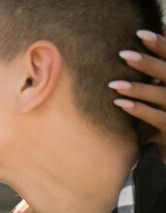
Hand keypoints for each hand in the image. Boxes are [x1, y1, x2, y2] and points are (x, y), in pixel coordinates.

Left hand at [109, 28, 165, 158]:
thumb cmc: (164, 114)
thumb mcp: (162, 90)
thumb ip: (158, 67)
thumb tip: (156, 32)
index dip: (161, 44)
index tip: (140, 33)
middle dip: (147, 63)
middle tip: (122, 54)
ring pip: (162, 96)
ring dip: (138, 89)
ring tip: (113, 84)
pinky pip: (157, 118)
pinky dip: (139, 110)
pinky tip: (120, 104)